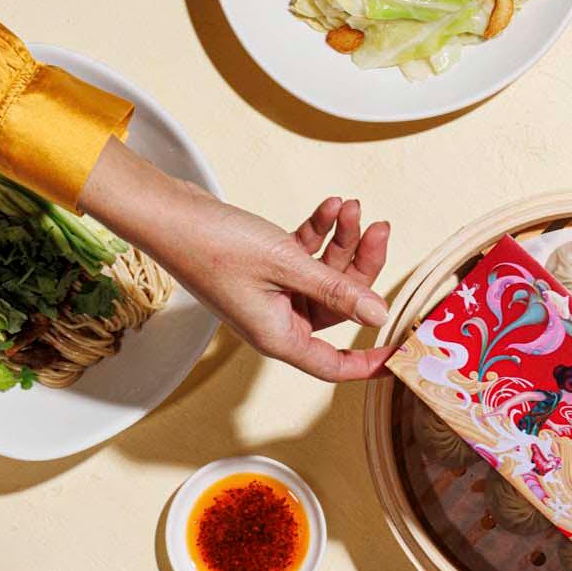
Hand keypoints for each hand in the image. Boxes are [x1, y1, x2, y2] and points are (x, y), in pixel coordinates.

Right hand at [80, 140, 393, 380]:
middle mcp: (278, 320)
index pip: (335, 365)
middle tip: (379, 229)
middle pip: (339, 305)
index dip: (370, 362)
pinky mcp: (266, 267)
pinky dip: (319, 232)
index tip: (402, 350)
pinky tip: (331, 206)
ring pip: (325, 275)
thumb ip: (337, 290)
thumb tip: (379, 315)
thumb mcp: (288, 266)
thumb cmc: (214, 245)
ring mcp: (272, 294)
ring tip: (352, 208)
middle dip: (361, 266)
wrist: (169, 213)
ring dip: (343, 241)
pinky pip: (306, 255)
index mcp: (280, 336)